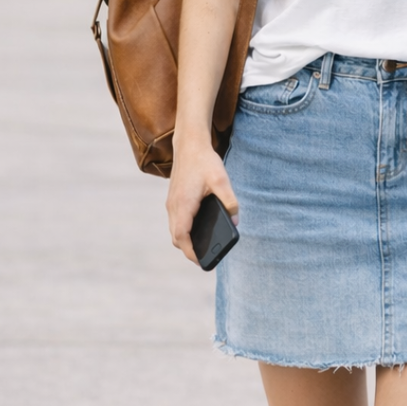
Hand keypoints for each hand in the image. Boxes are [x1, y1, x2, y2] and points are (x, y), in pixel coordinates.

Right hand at [165, 139, 238, 266]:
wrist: (189, 144)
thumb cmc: (204, 161)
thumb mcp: (222, 180)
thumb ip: (230, 202)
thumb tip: (235, 220)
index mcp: (184, 204)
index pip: (182, 237)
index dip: (190, 252)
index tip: (201, 262)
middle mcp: (174, 206)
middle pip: (176, 237)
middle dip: (189, 250)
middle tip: (205, 257)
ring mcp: (171, 202)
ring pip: (174, 230)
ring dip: (185, 240)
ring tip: (201, 246)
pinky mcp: (173, 198)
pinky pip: (175, 221)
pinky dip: (183, 230)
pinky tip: (196, 228)